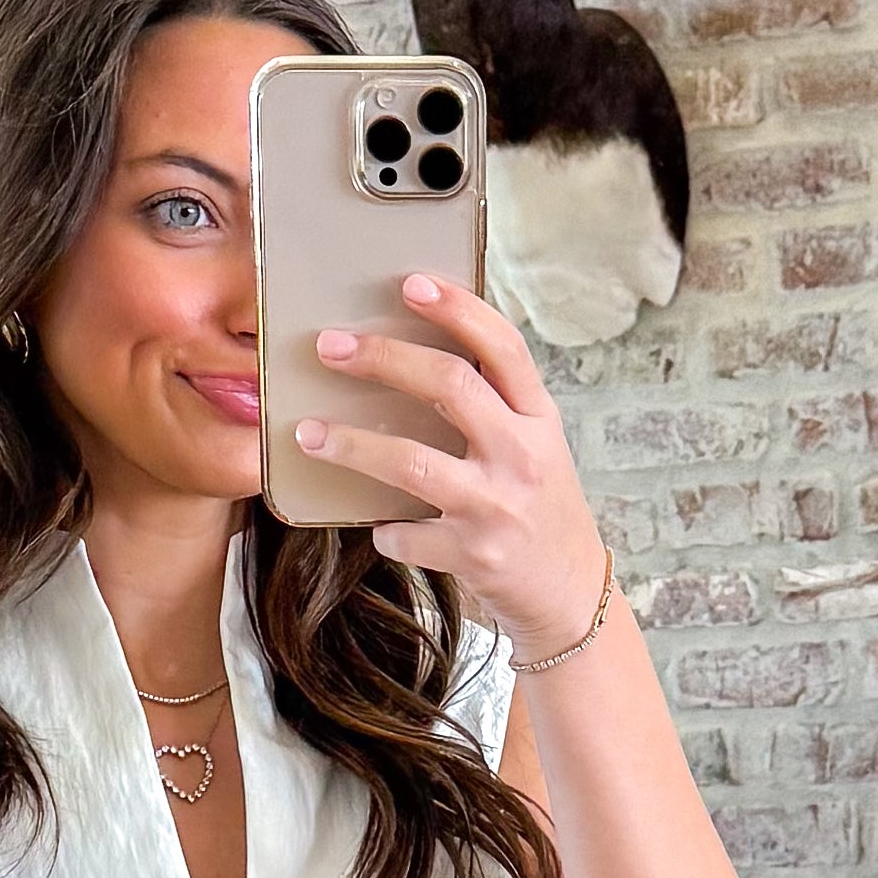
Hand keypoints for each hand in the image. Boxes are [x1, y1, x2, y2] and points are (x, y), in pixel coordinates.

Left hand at [289, 272, 608, 655]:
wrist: (569, 595)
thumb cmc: (540, 509)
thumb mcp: (535, 447)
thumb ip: (494, 406)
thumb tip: (415, 354)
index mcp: (539, 418)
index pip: (502, 347)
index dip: (458, 309)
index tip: (411, 283)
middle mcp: (523, 456)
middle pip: (450, 386)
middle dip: (383, 359)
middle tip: (330, 347)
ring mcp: (498, 506)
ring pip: (412, 461)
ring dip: (352, 445)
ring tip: (308, 433)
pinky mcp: (474, 555)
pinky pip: (407, 534)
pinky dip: (385, 530)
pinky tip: (377, 526)